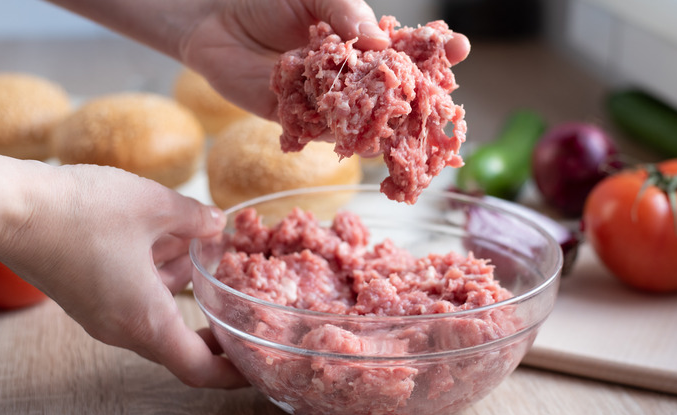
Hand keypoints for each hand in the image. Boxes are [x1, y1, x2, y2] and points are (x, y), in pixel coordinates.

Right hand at [0, 157, 246, 387]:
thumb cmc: (79, 210)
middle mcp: (121, 327)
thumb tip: (216, 223)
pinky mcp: (86, 295)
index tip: (256, 366)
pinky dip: (156, 271)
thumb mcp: (153, 205)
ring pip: (156, 307)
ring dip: (183, 280)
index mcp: (144, 320)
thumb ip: (195, 217)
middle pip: (179, 338)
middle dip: (213, 318)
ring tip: (204, 243)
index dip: (232, 372)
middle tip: (242, 302)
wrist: (8, 207)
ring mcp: (100, 313)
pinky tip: (167, 234)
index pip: (198, 368)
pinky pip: (134, 294)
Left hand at [178, 0, 470, 119]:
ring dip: (387, 125)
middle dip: (420, 94)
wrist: (216, 21)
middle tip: (443, 96)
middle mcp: (353, 75)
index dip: (435, 49)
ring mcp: (330, 100)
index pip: (408, 48)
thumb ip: (347, 14)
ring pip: (366, 118)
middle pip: (394, 91)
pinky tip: (361, 138)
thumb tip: (380, 42)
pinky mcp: (301, 120)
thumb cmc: (269, 0)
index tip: (460, 46)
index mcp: (364, 42)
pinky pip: (326, 132)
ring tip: (406, 125)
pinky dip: (343, 136)